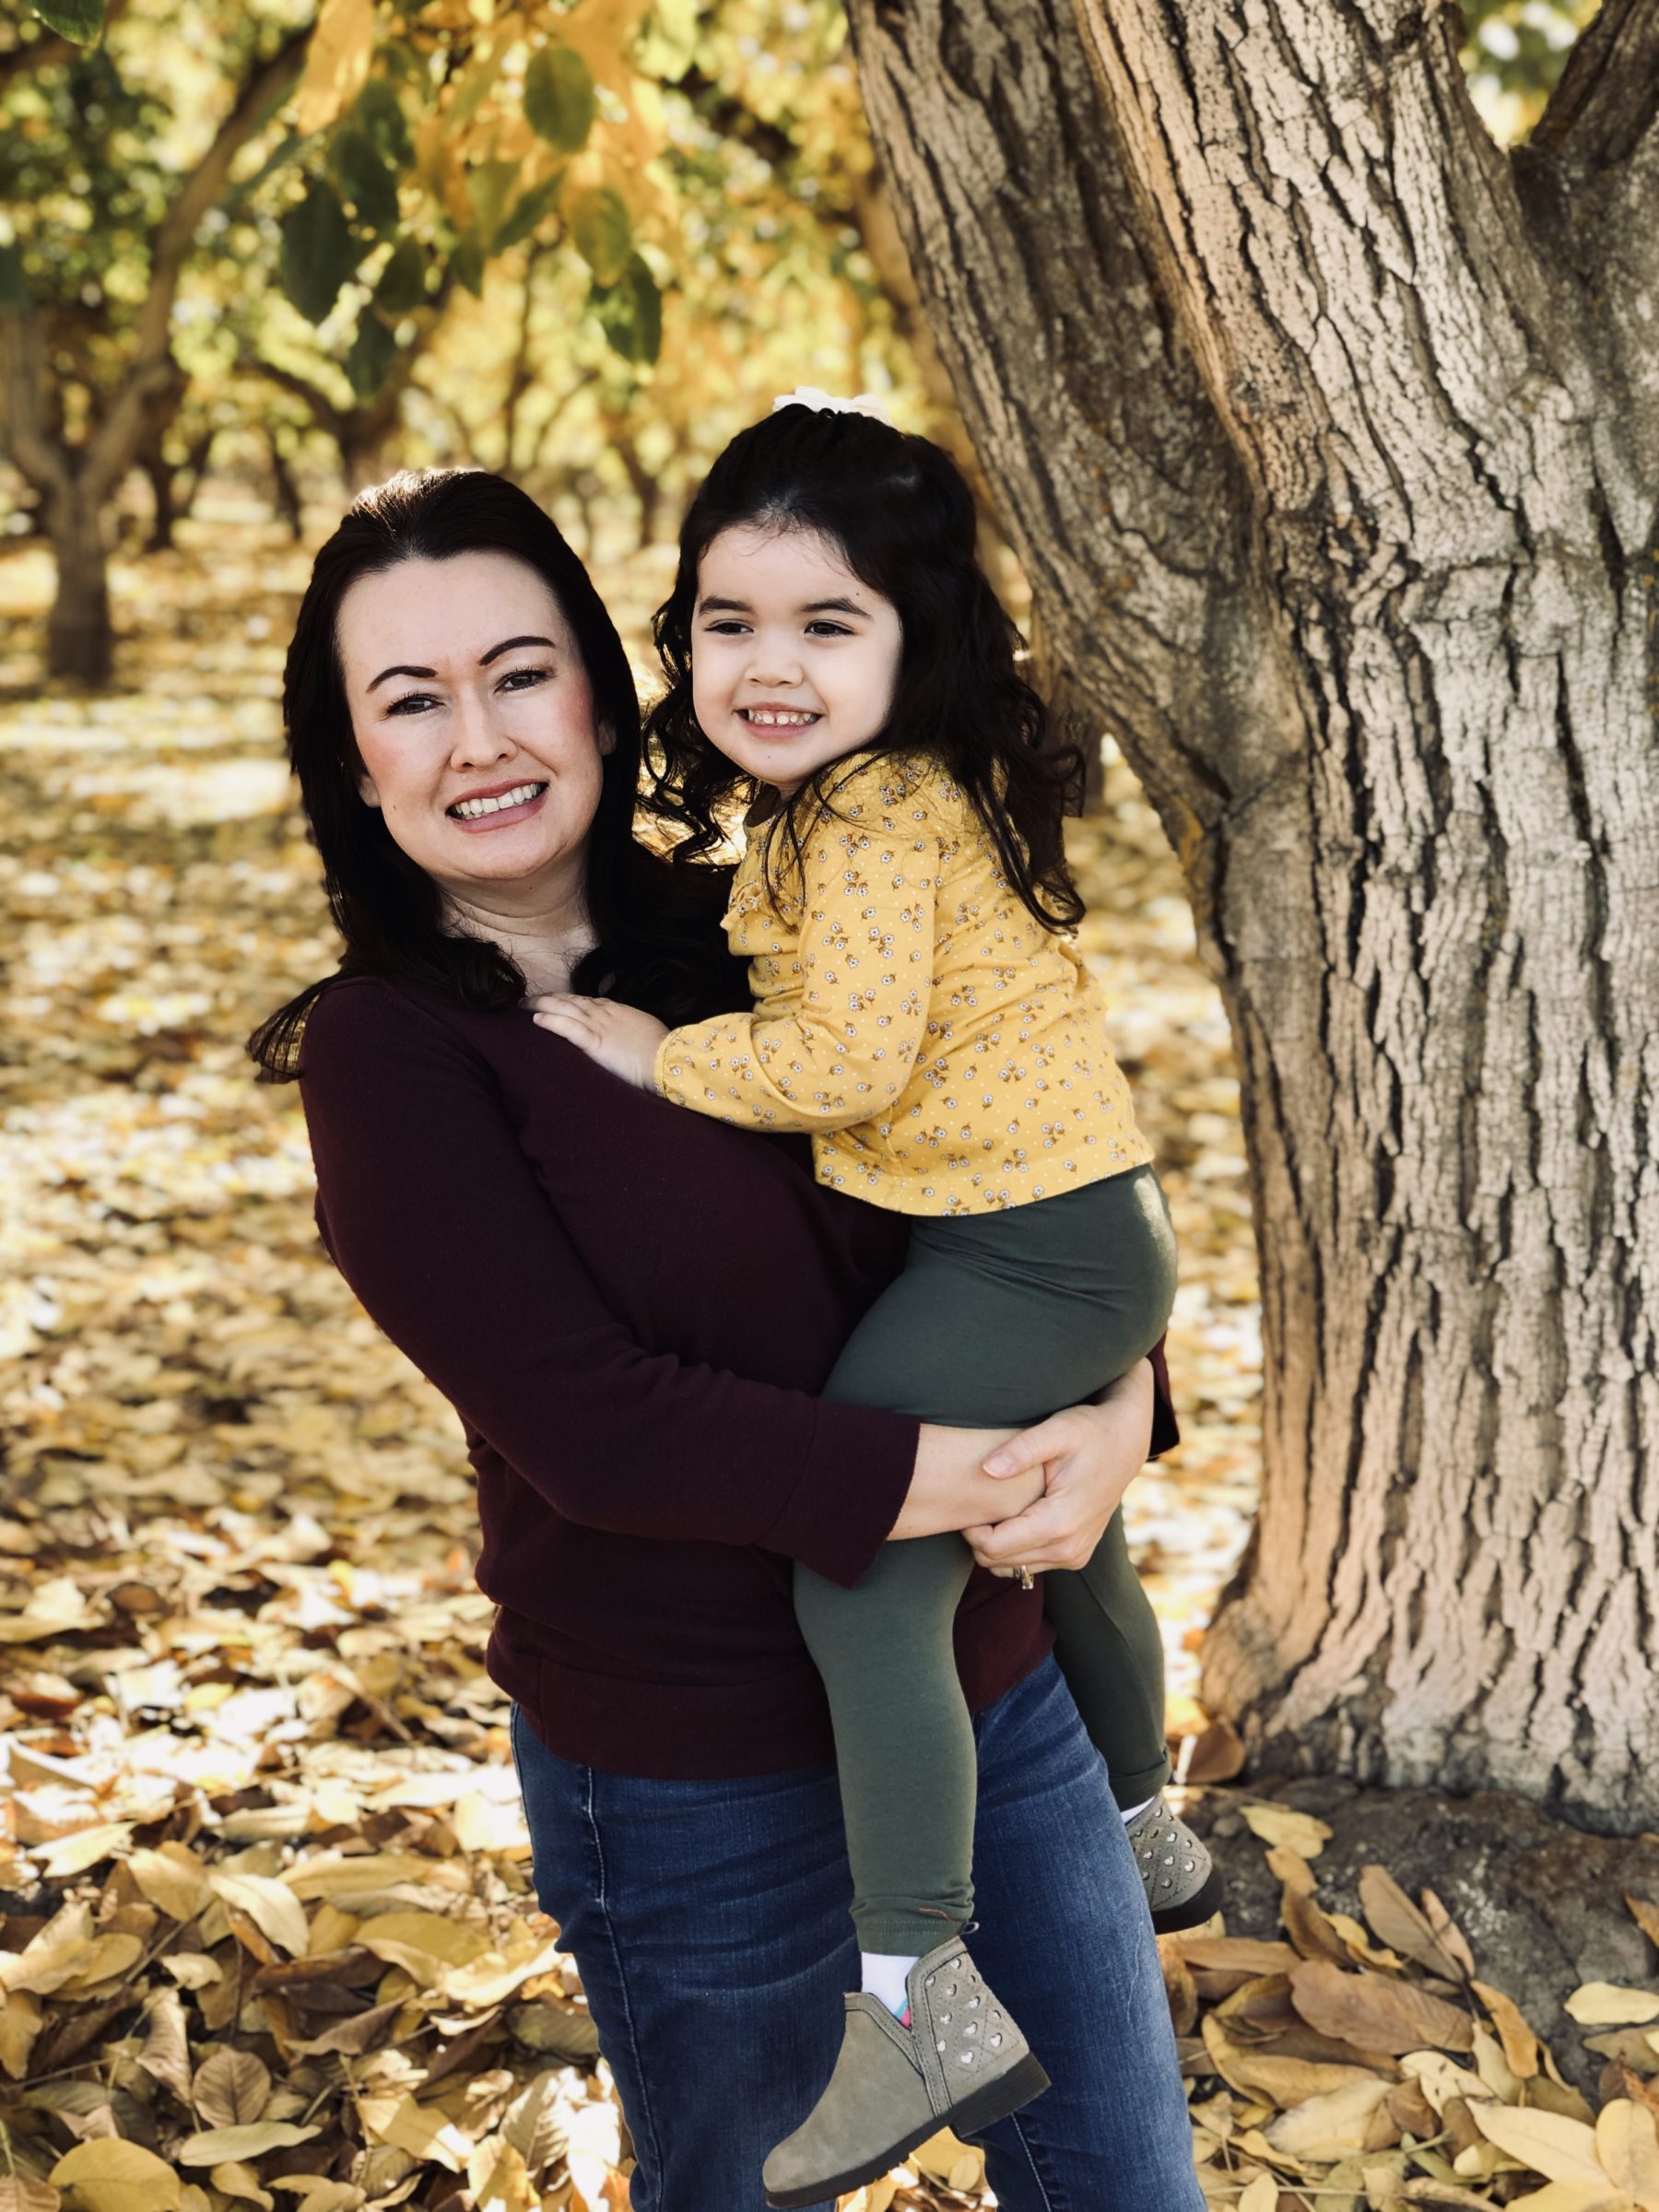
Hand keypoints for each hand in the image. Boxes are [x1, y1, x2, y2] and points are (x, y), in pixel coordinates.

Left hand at [530, 994, 667, 1090]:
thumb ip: (630, 1031)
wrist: (666, 1060)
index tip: (555, 1000)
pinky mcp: (594, 1041)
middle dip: (549, 998)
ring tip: (523, 1004)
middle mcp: (605, 1013)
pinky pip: (567, 1027)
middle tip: (529, 998)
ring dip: (541, 1004)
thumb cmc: (661, 1050)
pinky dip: (551, 1021)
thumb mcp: (645, 1033)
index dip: (568, 1000)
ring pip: (564, 1008)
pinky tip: (536, 1019)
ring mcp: (598, 1025)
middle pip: (571, 1000)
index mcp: (617, 1011)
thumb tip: (626, 1036)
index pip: (587, 1001)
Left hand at [963, 1359, 1155, 1576]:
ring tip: (995, 1508)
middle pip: (999, 1563)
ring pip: (1012, 1568)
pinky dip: (1014, 1547)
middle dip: (980, 1538)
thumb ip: (1020, 1450)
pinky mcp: (1075, 1555)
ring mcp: (1074, 1556)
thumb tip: (986, 1469)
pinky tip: (1013, 1516)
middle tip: (977, 1503)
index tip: (968, 1501)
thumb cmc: (1089, 1431)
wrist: (1125, 1442)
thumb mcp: (1056, 1431)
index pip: (994, 1547)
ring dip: (996, 1545)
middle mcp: (1069, 1549)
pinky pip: (1030, 1564)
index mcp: (1060, 1523)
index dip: (971, 1529)